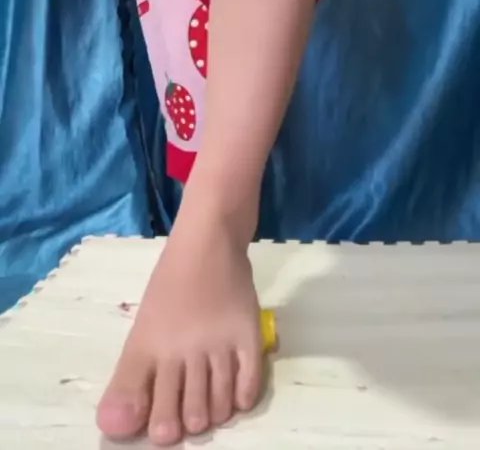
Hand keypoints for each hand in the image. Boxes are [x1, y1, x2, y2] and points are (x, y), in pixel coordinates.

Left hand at [97, 215, 262, 444]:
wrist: (208, 241)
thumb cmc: (171, 285)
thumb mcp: (142, 330)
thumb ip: (129, 381)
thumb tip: (112, 428)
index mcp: (153, 346)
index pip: (152, 404)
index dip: (159, 426)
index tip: (162, 432)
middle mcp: (186, 348)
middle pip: (190, 409)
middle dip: (188, 423)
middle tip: (189, 421)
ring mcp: (220, 341)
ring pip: (220, 401)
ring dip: (216, 412)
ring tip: (212, 409)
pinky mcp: (248, 333)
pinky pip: (250, 381)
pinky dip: (244, 397)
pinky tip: (237, 398)